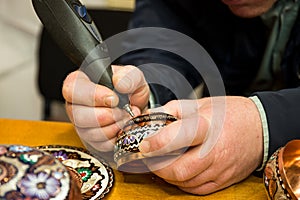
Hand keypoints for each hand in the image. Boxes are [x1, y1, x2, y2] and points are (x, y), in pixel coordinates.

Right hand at [62, 65, 148, 151]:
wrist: (136, 105)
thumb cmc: (128, 87)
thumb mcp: (132, 75)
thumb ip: (128, 76)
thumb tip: (119, 84)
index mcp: (80, 83)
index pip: (73, 90)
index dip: (93, 97)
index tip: (114, 99)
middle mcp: (75, 105)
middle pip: (78, 116)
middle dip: (106, 116)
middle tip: (123, 111)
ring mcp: (81, 124)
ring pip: (88, 133)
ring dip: (113, 128)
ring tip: (126, 118)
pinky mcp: (91, 140)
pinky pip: (99, 145)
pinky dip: (116, 138)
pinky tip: (124, 128)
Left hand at [139, 96, 262, 194]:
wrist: (261, 126)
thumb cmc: (229, 113)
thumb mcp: (201, 104)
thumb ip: (173, 110)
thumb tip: (151, 116)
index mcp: (207, 127)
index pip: (179, 137)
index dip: (158, 142)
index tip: (143, 145)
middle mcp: (215, 151)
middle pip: (179, 169)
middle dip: (157, 167)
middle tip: (147, 159)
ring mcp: (220, 168)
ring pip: (186, 182)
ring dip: (167, 176)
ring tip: (159, 164)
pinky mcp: (224, 179)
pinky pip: (197, 189)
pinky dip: (182, 183)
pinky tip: (177, 172)